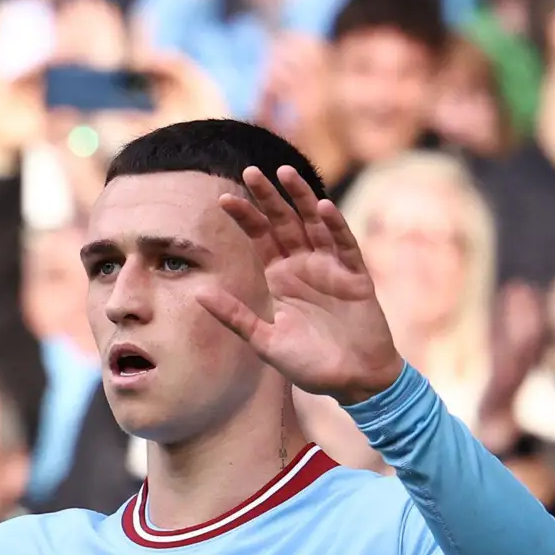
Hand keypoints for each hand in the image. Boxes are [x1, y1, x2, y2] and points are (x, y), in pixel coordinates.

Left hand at [190, 165, 402, 400]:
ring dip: (302, 199)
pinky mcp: (356, 278)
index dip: (245, 217)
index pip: (260, 237)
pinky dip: (335, 227)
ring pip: (315, 224)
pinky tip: (323, 208)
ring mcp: (331, 268)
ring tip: (286, 174)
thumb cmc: (310, 364)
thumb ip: (235, 316)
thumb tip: (198, 294)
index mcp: (281, 277)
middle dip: (269, 197)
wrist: (353, 382)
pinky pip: (345, 246)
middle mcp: (304, 266)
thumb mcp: (265, 341)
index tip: (224, 199)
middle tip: (251, 172)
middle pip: (285, 222)